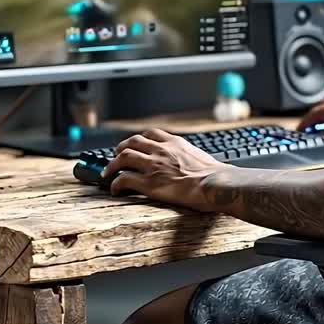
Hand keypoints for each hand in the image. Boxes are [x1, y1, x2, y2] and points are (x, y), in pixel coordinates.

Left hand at [103, 129, 225, 207]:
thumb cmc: (215, 175)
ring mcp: (153, 166)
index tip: (135, 144)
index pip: (151, 134)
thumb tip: (192, 163)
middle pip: (132, 142)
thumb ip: (189, 156)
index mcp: (175, 143)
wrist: (216, 184)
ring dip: (112, 164)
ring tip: (108, 172)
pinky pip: (123, 179)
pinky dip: (115, 184)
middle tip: (116, 156)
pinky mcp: (148, 183)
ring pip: (123, 157)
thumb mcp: (201, 157)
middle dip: (121, 148)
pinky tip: (115, 189)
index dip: (139, 140)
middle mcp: (161, 151)